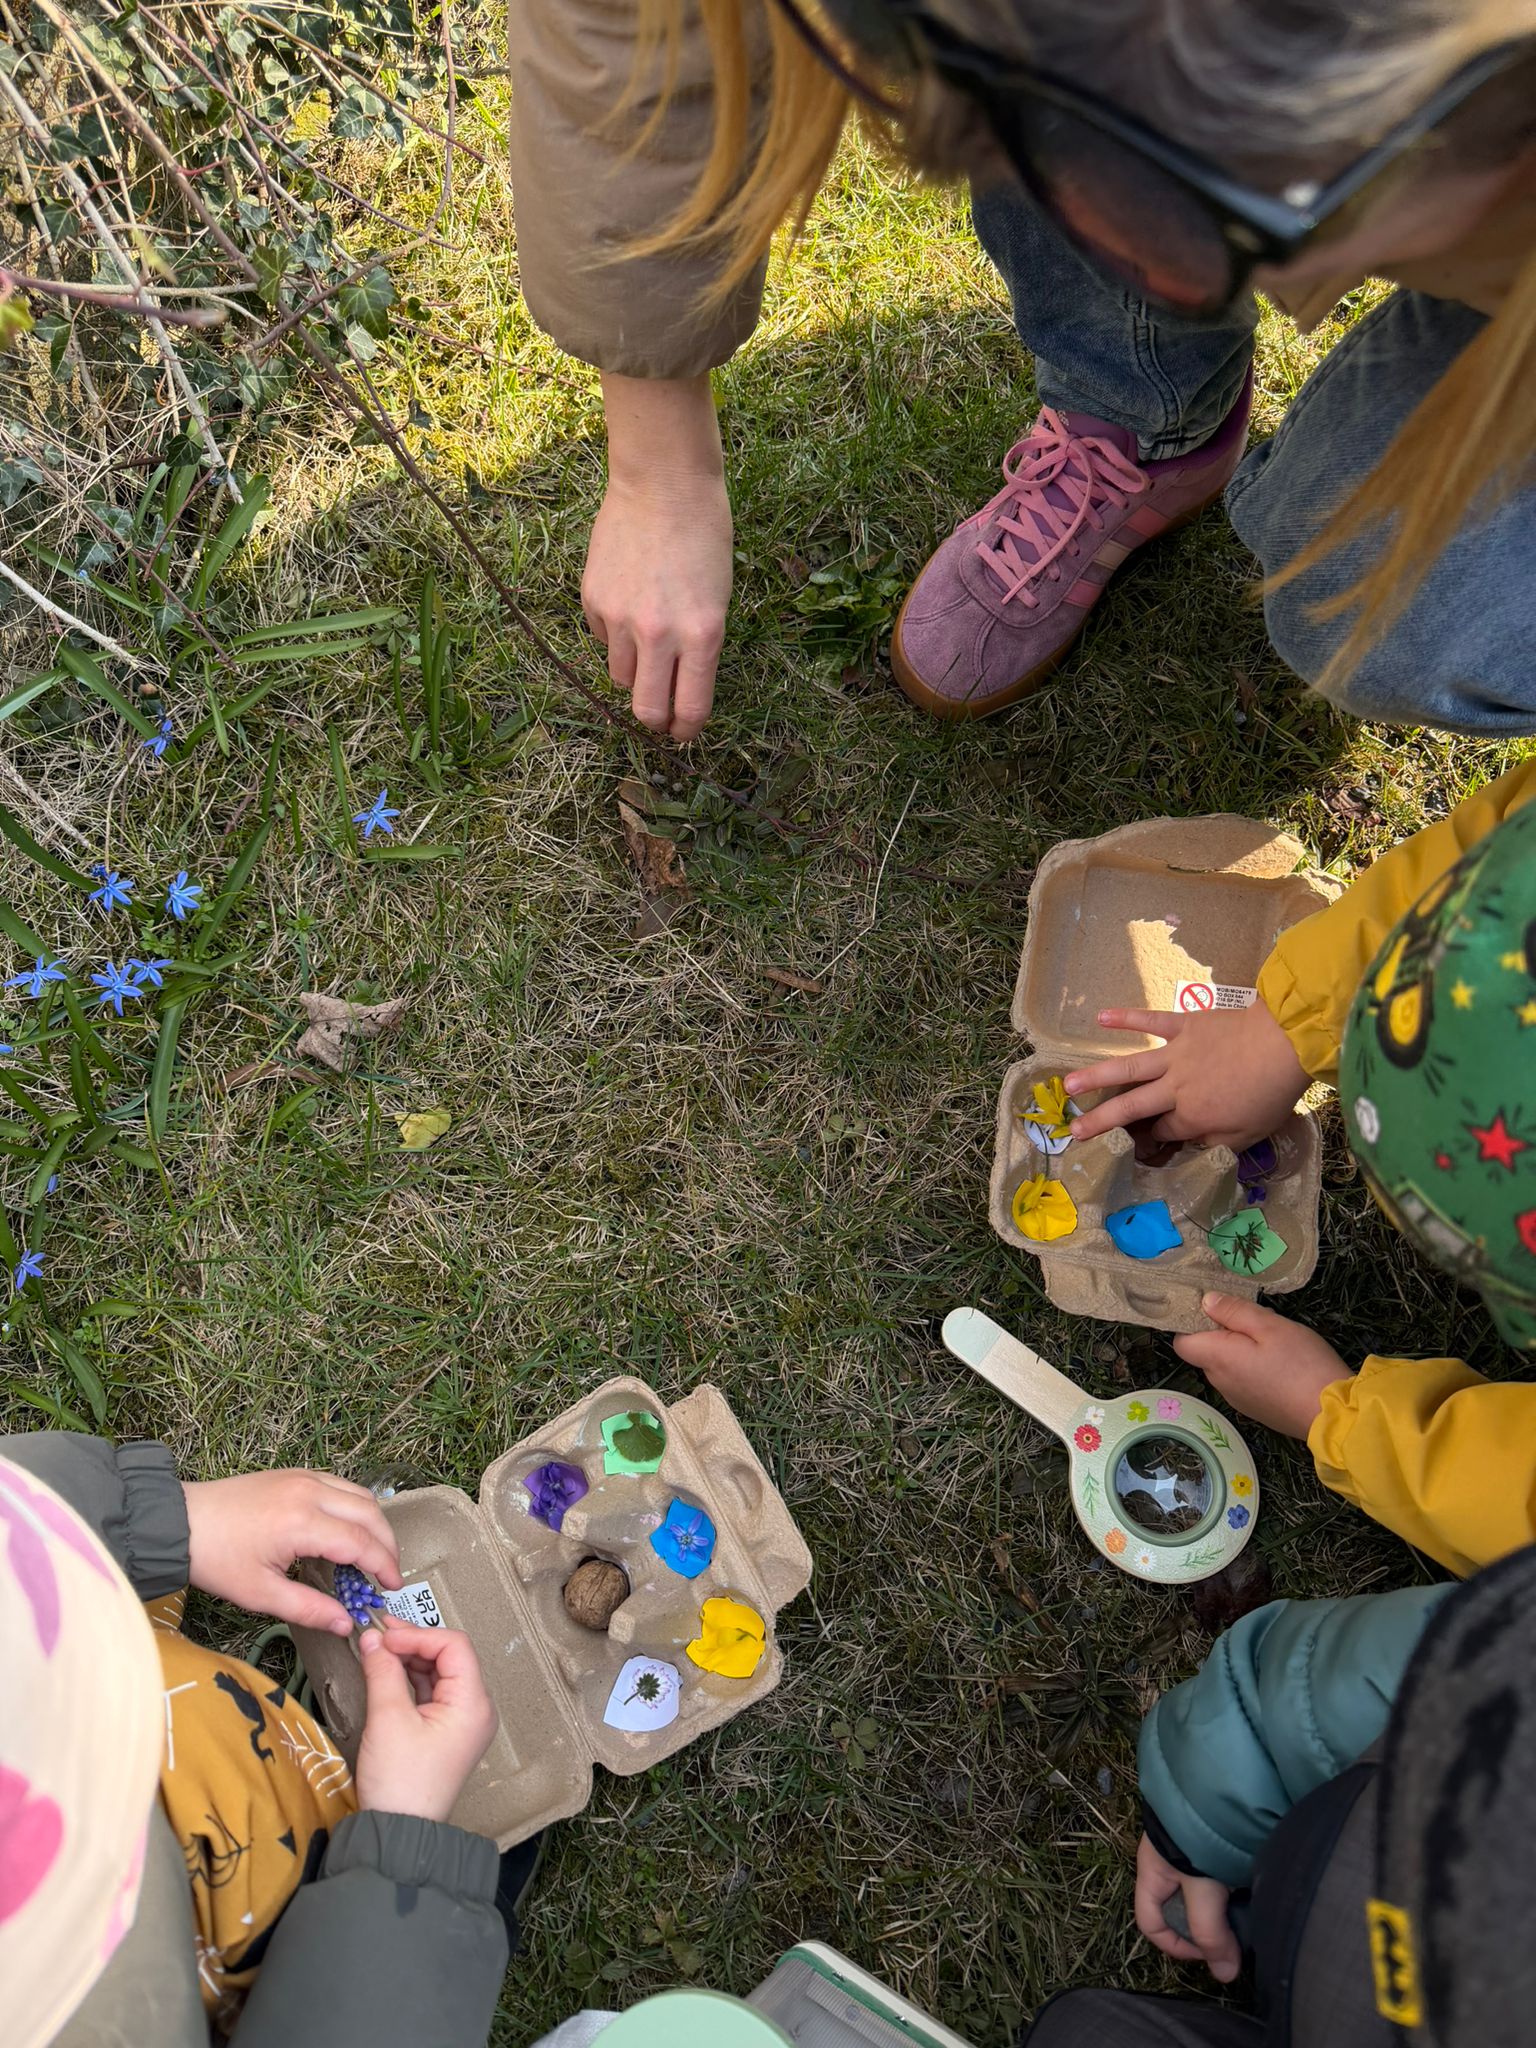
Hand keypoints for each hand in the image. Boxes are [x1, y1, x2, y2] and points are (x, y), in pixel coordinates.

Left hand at [183, 1470, 402, 1634]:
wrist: (178, 1522)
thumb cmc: (215, 1559)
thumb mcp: (259, 1594)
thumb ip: (309, 1609)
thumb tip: (346, 1623)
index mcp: (302, 1523)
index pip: (361, 1543)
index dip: (383, 1566)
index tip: (391, 1588)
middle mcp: (310, 1492)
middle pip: (370, 1514)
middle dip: (387, 1545)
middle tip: (388, 1574)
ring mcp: (304, 1477)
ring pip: (360, 1494)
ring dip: (375, 1523)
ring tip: (373, 1553)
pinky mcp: (296, 1473)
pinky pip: (341, 1485)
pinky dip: (356, 1507)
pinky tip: (348, 1530)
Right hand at [354, 1623, 498, 1823]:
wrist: (399, 1834)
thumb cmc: (400, 1781)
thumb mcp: (388, 1718)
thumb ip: (382, 1670)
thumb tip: (372, 1638)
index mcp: (474, 1703)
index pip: (454, 1646)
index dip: (418, 1634)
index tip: (384, 1634)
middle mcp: (476, 1709)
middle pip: (449, 1658)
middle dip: (412, 1644)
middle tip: (377, 1637)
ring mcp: (462, 1723)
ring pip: (438, 1674)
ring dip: (408, 1661)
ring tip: (377, 1654)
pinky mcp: (446, 1733)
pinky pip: (432, 1694)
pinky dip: (409, 1681)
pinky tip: (386, 1674)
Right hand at [585, 372, 732, 740]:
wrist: (663, 483)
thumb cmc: (704, 535)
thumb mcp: (718, 597)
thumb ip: (698, 646)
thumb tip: (676, 687)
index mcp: (702, 635)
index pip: (689, 709)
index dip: (685, 730)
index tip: (683, 732)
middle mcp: (659, 634)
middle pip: (646, 709)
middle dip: (654, 718)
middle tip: (659, 712)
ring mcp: (621, 619)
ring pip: (620, 676)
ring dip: (633, 670)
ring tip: (646, 636)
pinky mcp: (593, 601)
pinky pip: (600, 639)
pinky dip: (613, 634)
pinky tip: (627, 599)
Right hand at [1064, 1002, 1308, 1151]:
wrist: (1285, 1044)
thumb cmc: (1270, 1094)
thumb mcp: (1248, 1135)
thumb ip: (1214, 1144)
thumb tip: (1188, 1147)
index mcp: (1191, 1117)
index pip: (1161, 1133)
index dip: (1150, 1141)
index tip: (1139, 1145)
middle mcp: (1174, 1088)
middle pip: (1131, 1107)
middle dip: (1100, 1121)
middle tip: (1072, 1129)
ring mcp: (1175, 1054)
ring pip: (1129, 1068)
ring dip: (1097, 1076)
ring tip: (1068, 1084)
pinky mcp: (1183, 1025)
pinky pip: (1150, 1020)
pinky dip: (1125, 1018)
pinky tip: (1099, 1017)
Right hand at [1135, 1833, 1239, 1982]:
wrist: (1214, 1781)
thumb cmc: (1195, 1833)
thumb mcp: (1201, 1888)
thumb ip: (1211, 1932)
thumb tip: (1225, 1976)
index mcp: (1152, 1873)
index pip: (1150, 1924)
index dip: (1176, 1946)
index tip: (1210, 1951)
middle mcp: (1166, 1863)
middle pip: (1178, 1911)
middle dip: (1204, 1928)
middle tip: (1234, 1933)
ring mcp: (1187, 1850)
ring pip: (1200, 1894)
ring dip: (1221, 1908)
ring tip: (1246, 1908)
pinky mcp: (1208, 1839)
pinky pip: (1216, 1874)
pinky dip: (1231, 1886)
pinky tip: (1249, 1884)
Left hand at [1175, 1294, 1350, 1437]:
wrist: (1332, 1415)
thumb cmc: (1302, 1364)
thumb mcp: (1270, 1326)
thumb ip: (1234, 1311)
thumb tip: (1205, 1301)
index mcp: (1218, 1359)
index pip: (1182, 1342)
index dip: (1191, 1324)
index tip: (1214, 1309)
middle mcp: (1220, 1383)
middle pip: (1206, 1353)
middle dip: (1222, 1333)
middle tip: (1256, 1320)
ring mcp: (1238, 1399)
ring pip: (1226, 1367)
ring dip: (1240, 1350)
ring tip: (1274, 1341)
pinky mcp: (1255, 1409)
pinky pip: (1243, 1381)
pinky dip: (1253, 1368)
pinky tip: (1281, 1363)